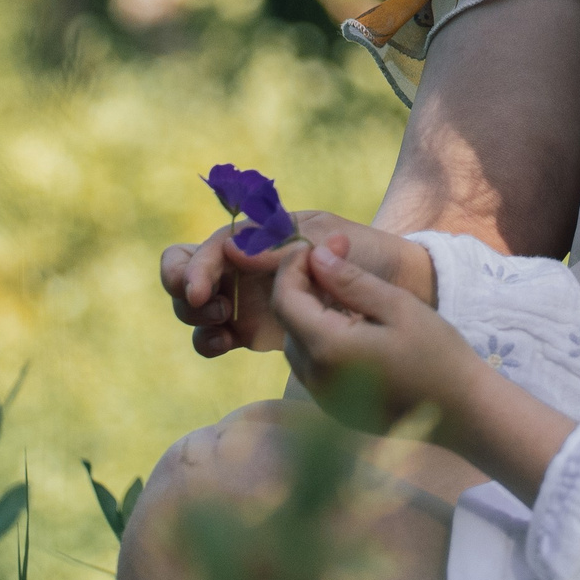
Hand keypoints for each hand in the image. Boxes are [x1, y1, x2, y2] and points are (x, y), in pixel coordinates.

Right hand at [163, 212, 438, 359]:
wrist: (396, 287)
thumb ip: (285, 248)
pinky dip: (208, 341)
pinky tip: (224, 345)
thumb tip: (232, 248)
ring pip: (193, 306)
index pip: (209, 245)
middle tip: (210, 307)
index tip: (200, 291)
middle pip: (185, 272)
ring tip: (223, 331)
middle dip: (183, 289)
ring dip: (194, 317)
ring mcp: (245, 296)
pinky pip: (213, 336)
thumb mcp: (332, 241)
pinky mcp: (251, 329)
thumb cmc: (366, 253)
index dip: (194, 266)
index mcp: (259, 234)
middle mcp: (244, 263)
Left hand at [270, 237, 476, 425]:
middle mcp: (314, 376)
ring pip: (298, 343)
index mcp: (328, 348)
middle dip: (305, 285)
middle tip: (339, 257)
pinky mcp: (333, 407)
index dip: (293, 267)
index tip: (319, 245)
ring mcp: (322, 396)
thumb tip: (316, 255)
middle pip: (289, 321)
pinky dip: (322, 337)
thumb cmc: (436, 353)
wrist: (460, 410)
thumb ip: (352, 281)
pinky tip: (354, 325)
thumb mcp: (398, 306)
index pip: (285, 299)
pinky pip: (313, 364)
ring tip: (348, 290)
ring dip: (312, 311)